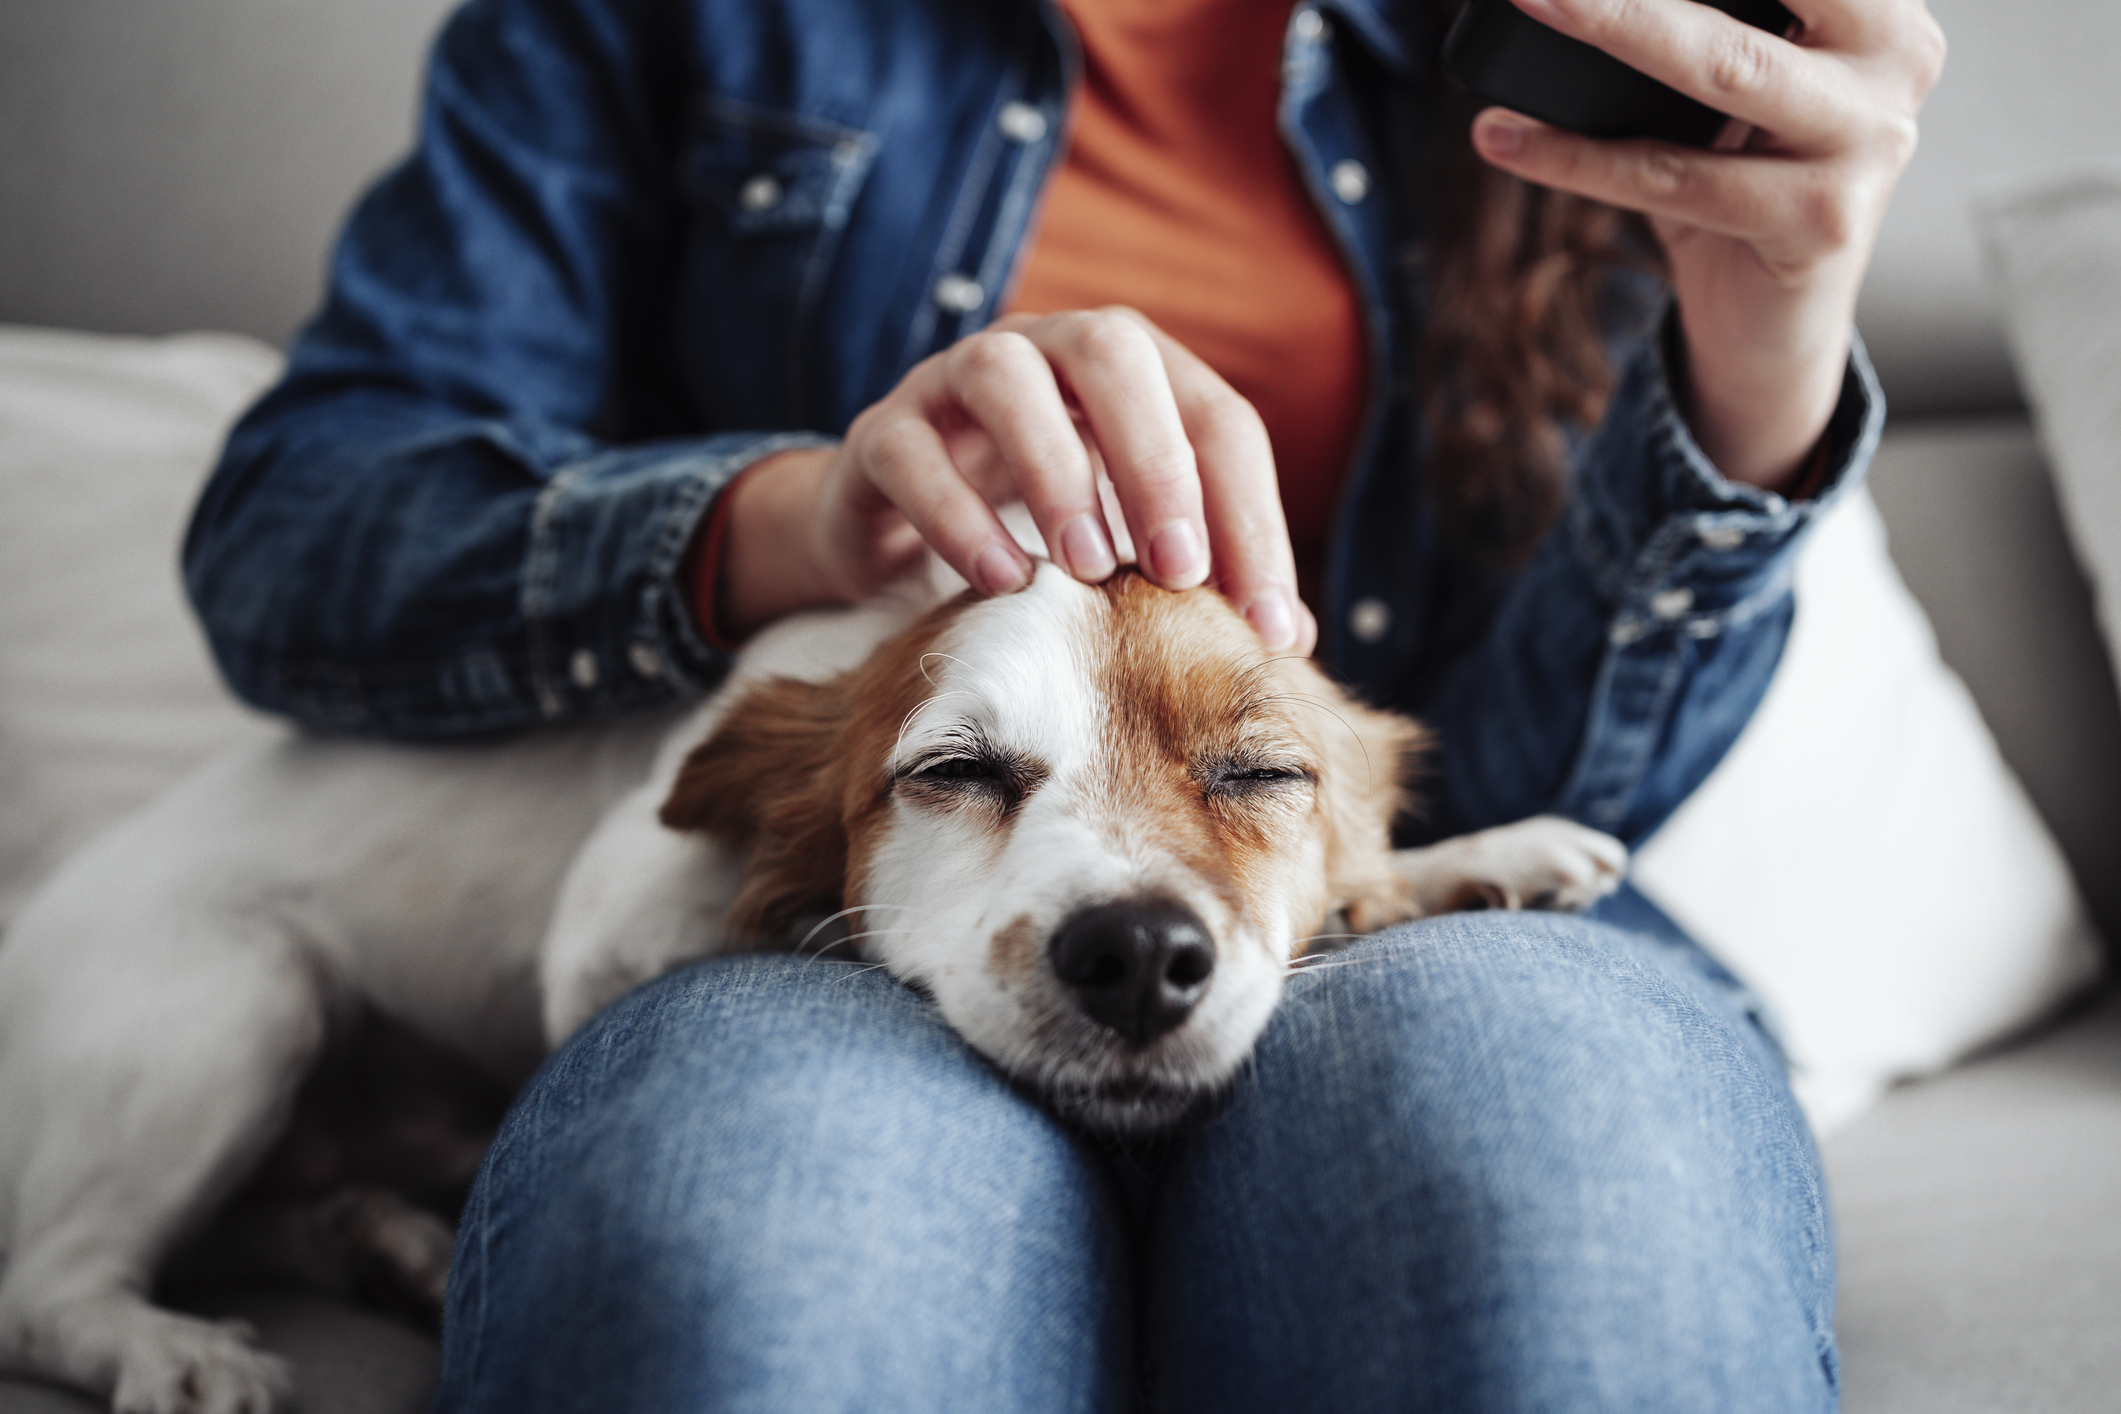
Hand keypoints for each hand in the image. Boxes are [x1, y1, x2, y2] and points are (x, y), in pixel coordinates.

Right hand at [715, 307, 1315, 651]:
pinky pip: (911, 450)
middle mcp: (1049, 350)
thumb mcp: (1131, 548)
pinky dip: (955, 513)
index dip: (1251, 517)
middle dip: (1156, 462)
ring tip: (1086, 569)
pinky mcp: (882, 432)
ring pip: (1005, 375)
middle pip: (1114, 353)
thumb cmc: (1041, 532)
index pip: (1217, 419)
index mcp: (1135, 373)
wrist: (896, 529)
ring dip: (1056, 469)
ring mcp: (954, 380)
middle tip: (1179, 571)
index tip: (1265, 624)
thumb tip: (1291, 642)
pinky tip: (1002, 582)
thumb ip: (1206, 579)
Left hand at [1469, 0, 1944, 488]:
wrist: (1772, 327)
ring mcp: (1870, 144)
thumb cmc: (1740, 185)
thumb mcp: (1723, 85)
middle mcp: (1894, 62)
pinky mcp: (1820, 222)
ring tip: (1531, 2)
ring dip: (1609, 27)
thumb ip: (1689, 26)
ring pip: (1723, 69)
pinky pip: (1674, 178)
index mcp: (1878, 10)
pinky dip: (1576, 156)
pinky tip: (1507, 136)